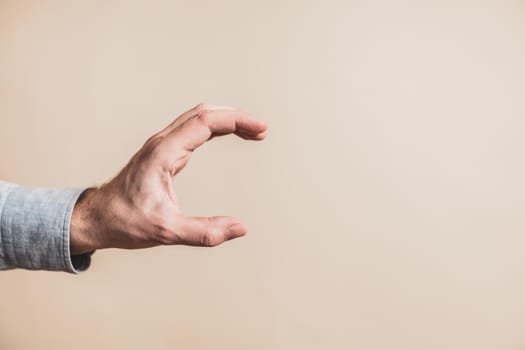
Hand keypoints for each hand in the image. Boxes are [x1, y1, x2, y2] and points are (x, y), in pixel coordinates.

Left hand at [70, 103, 267, 254]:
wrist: (96, 218)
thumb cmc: (124, 222)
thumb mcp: (166, 231)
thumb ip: (204, 232)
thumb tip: (240, 228)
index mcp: (163, 153)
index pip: (206, 122)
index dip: (236, 121)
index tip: (260, 128)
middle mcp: (162, 143)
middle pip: (204, 112)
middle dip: (236, 117)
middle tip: (261, 130)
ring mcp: (161, 145)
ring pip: (198, 118)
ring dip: (226, 120)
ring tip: (252, 131)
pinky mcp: (163, 153)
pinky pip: (193, 129)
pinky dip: (215, 128)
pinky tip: (227, 135)